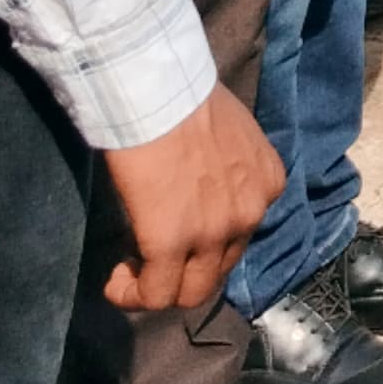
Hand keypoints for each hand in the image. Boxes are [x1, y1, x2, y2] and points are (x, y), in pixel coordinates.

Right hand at [99, 84, 280, 314]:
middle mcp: (251, 213)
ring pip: (192, 292)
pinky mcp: (171, 242)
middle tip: (152, 257)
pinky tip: (114, 282)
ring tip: (131, 273)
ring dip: (161, 287)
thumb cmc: (184, 96)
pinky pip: (157, 293)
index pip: (242, 234)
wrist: (157, 89)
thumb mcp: (230, 134)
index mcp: (268, 182)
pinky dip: (133, 295)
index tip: (178, 230)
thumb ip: (227, 169)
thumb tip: (200, 183)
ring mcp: (215, 232)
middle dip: (187, 271)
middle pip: (220, 269)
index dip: (206, 241)